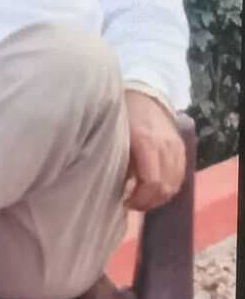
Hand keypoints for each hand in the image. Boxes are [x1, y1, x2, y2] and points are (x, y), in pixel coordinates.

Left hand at [123, 91, 184, 211]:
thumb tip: (119, 192)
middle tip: (132, 204)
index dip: (140, 199)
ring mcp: (176, 147)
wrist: (144, 94)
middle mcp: (165, 146)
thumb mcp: (115, 139)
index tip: (125, 202)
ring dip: (159, 197)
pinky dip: (168, 188)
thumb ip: (119, 165)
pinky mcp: (182, 149)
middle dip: (148, 202)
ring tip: (143, 198)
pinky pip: (180, 177)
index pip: (151, 182)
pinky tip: (154, 189)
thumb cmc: (122, 118)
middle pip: (164, 188)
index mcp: (146, 142)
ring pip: (174, 185)